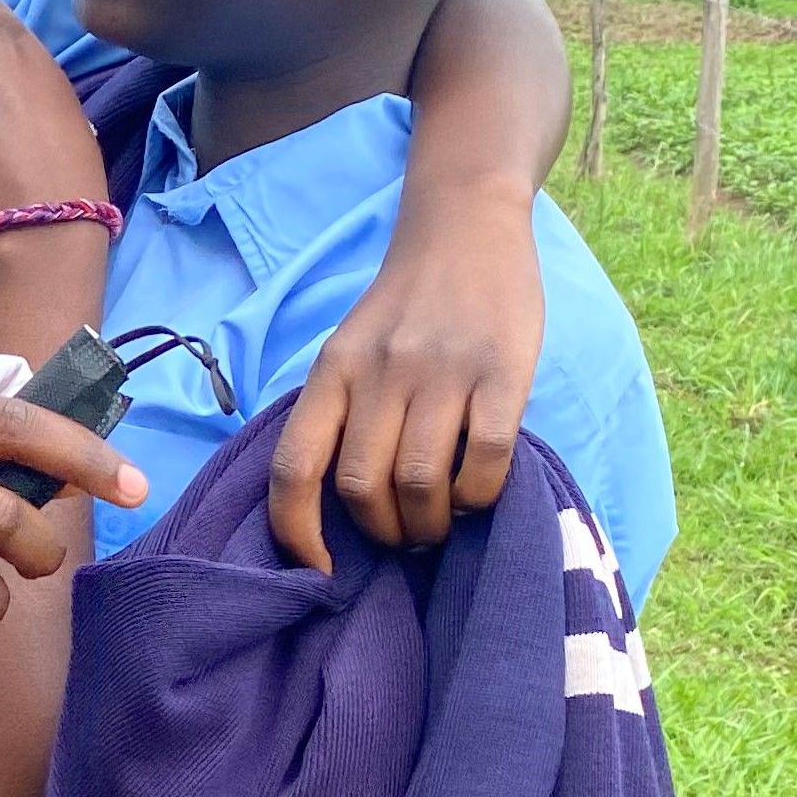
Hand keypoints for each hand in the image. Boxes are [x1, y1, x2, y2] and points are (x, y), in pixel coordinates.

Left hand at [268, 185, 543, 568]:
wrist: (465, 225)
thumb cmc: (405, 305)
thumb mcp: (350, 348)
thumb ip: (342, 413)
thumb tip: (344, 508)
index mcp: (331, 371)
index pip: (294, 467)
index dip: (297, 533)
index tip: (317, 571)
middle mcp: (379, 372)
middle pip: (362, 488)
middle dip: (382, 532)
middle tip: (403, 533)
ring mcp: (441, 371)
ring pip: (419, 483)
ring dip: (429, 523)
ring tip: (439, 521)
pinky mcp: (502, 372)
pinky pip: (486, 460)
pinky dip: (479, 495)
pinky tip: (478, 493)